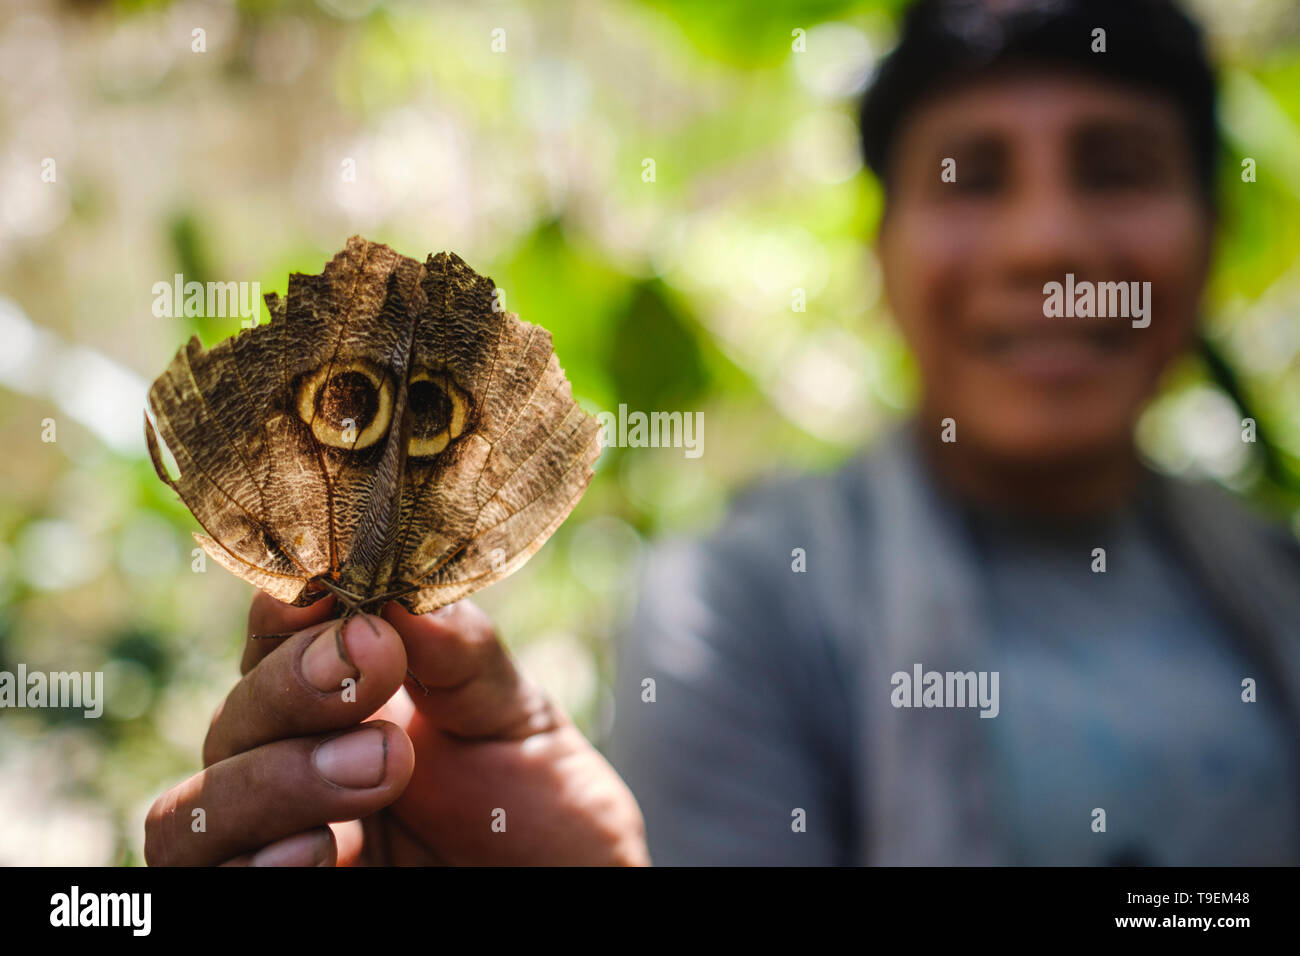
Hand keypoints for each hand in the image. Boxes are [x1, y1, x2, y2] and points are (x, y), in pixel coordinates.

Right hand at [144, 592, 649, 864]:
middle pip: (233, 718)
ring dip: (274, 780)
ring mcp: (283, 841)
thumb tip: (401, 590)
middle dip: (294, 688)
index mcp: (350, 698)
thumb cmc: (543, 809)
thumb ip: (459, 654)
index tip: (325, 592)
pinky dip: (255, 865)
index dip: (286, 609)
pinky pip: (212, 885)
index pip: (279, 638)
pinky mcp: (285, 902)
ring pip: (195, 811)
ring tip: (382, 768)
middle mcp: (298, 763)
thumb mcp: (514, 719)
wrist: (575, 892)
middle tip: (377, 673)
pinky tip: (319, 851)